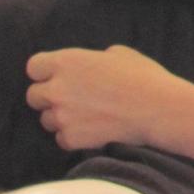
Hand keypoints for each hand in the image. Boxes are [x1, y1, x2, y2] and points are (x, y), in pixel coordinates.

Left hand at [26, 46, 193, 150]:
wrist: (159, 109)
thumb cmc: (144, 77)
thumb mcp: (119, 54)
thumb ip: (93, 59)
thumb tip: (90, 66)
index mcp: (67, 62)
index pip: (34, 67)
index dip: (46, 72)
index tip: (59, 77)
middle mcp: (57, 88)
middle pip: (34, 96)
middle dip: (50, 97)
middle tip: (74, 99)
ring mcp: (62, 115)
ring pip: (46, 119)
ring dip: (62, 118)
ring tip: (87, 116)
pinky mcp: (71, 138)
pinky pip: (61, 139)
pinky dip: (73, 136)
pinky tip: (93, 130)